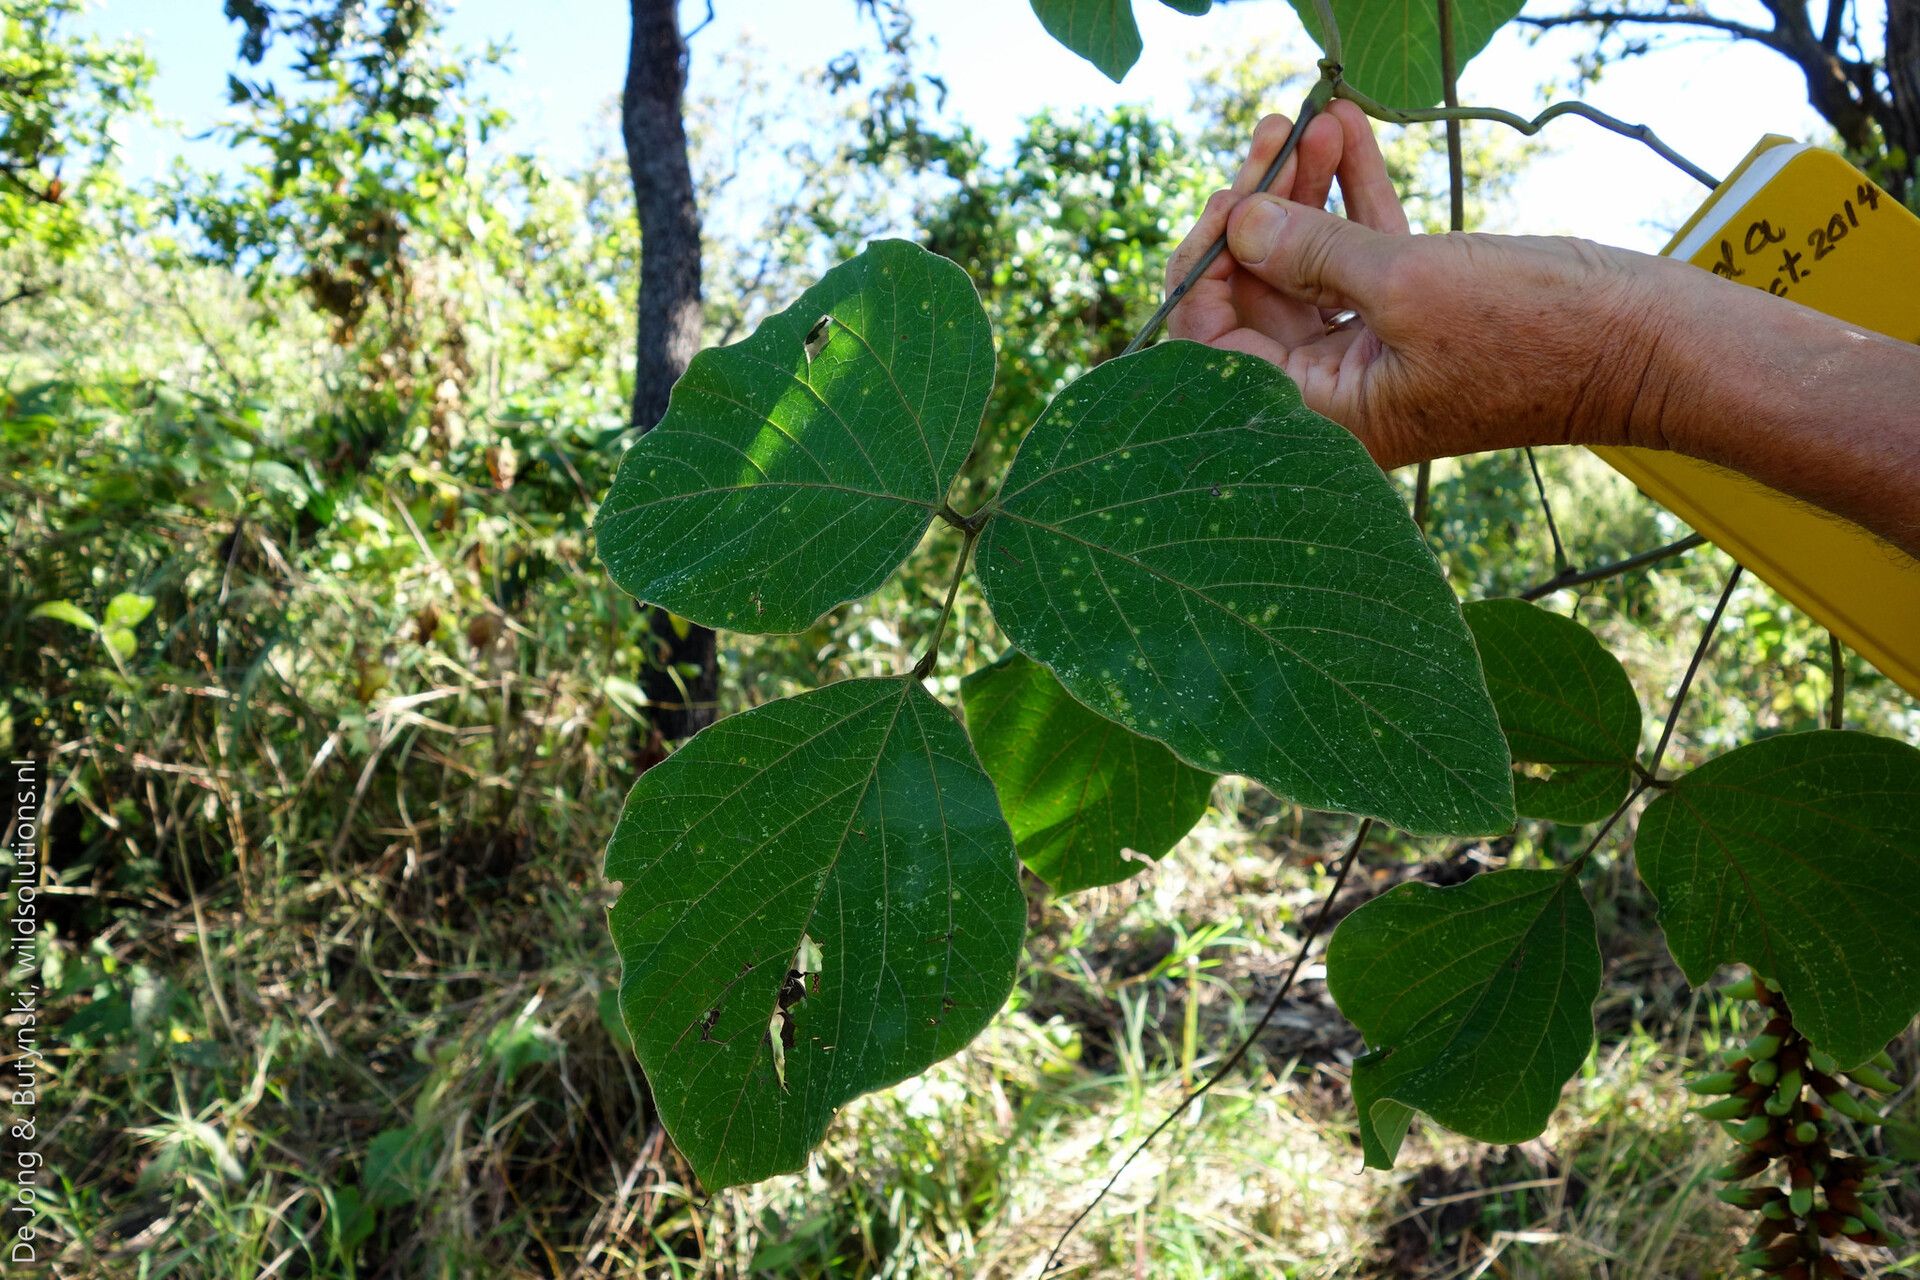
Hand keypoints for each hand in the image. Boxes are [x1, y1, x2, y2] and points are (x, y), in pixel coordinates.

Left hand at [1165, 100, 1677, 467]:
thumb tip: (1237, 226)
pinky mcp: (1412, 316)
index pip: (1214, 349)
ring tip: (1310, 117)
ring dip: (1305, 189)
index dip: (1207, 271)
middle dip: (1260, 209)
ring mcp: (1371, 354)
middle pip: (1257, 295)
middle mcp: (1334, 394)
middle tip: (1272, 138)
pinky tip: (1345, 128)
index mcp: (1319, 417)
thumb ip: (1311, 254)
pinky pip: (1360, 253)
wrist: (1647, 345)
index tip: (1228, 201)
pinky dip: (1351, 194)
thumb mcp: (1406, 283)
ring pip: (1307, 264)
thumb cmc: (1535, 332)